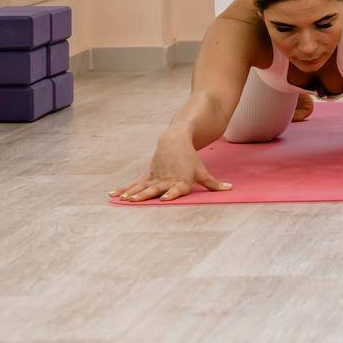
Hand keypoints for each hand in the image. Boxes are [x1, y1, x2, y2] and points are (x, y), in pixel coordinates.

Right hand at [110, 140, 230, 201]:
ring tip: (123, 200)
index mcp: (181, 181)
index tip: (166, 199)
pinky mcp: (149, 175)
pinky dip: (124, 189)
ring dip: (132, 193)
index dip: (172, 194)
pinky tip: (113, 194)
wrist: (176, 140)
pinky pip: (135, 184)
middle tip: (135, 201)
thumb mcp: (202, 172)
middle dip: (145, 195)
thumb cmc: (191, 160)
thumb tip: (230, 190)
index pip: (176, 189)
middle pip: (155, 189)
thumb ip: (214, 184)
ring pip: (142, 187)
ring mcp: (156, 177)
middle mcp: (167, 180)